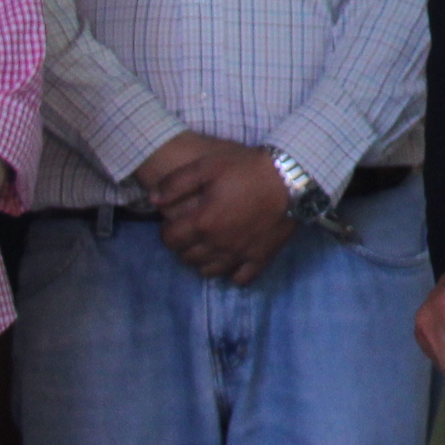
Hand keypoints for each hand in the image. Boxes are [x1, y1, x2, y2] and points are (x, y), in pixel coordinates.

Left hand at [140, 133, 302, 283]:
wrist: (290, 178)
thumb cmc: (248, 169)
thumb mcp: (207, 166)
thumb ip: (176, 183)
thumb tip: (153, 200)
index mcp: (203, 223)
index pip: (171, 239)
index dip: (167, 231)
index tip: (173, 223)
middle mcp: (218, 245)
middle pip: (188, 257)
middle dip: (183, 246)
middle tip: (190, 233)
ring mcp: (240, 254)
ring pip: (209, 271)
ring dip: (202, 261)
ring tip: (207, 246)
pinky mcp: (260, 258)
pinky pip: (240, 278)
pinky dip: (232, 273)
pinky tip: (232, 259)